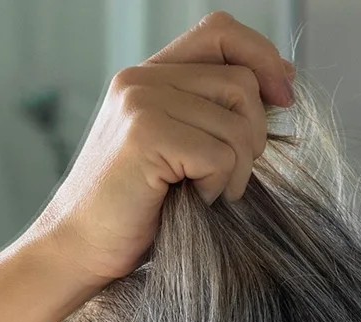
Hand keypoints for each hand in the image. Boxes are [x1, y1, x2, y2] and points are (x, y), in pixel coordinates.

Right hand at [27, 11, 295, 286]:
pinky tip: (191, 204)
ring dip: (236, 171)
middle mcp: (141, 79)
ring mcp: (141, 103)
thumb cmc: (134, 211)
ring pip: (237, 123)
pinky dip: (218, 189)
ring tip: (204, 194)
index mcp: (148, 76)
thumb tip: (282, 82)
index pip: (221, 32)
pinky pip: (221, 155)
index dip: (262, 57)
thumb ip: (214, 110)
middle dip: (254, 136)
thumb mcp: (178, 148)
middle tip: (227, 178)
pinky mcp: (145, 135)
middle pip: (240, 82)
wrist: (77, 251)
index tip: (282, 97)